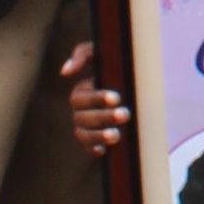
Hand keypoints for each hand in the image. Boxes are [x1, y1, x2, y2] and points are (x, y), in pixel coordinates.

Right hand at [57, 38, 126, 159]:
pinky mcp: (97, 140)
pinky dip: (94, 149)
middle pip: (82, 118)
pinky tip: (104, 150)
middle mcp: (82, 110)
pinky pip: (89, 149)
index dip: (96, 98)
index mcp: (83, 90)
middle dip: (103, 117)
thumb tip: (64, 72)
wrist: (139, 82)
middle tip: (125, 114)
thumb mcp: (101, 52)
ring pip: (83, 135)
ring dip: (98, 136)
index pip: (80, 98)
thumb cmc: (116, 62)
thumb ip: (83, 55)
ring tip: (117, 135)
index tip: (116, 98)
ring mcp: (88, 127)